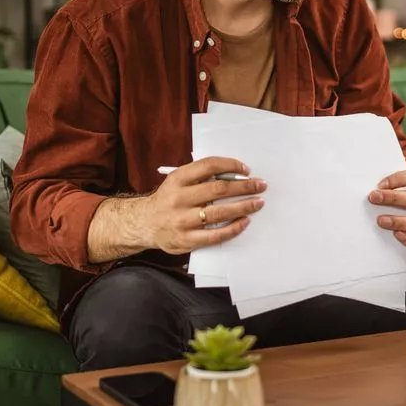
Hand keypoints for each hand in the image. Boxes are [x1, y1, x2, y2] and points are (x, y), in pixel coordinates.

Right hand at [142, 157, 265, 254]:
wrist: (145, 224)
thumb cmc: (168, 199)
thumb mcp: (177, 181)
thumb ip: (200, 176)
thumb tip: (234, 175)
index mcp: (177, 179)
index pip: (208, 166)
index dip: (231, 165)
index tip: (246, 169)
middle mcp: (178, 198)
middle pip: (218, 189)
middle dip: (244, 186)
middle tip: (260, 186)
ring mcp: (182, 220)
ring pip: (219, 213)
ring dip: (243, 207)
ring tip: (258, 203)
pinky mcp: (186, 240)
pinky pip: (215, 235)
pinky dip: (233, 228)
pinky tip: (244, 222)